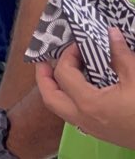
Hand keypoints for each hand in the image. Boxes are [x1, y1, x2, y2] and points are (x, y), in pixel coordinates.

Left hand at [36, 28, 134, 148]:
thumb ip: (121, 55)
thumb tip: (111, 33)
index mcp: (88, 103)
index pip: (64, 74)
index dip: (67, 55)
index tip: (78, 45)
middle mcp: (82, 118)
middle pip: (50, 97)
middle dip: (43, 77)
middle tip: (44, 61)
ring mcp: (90, 128)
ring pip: (59, 108)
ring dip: (55, 89)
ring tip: (59, 72)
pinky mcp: (100, 132)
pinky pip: (73, 114)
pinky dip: (68, 99)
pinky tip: (79, 88)